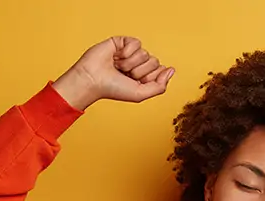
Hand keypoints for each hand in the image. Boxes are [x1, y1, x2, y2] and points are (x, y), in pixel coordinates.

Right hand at [52, 36, 174, 109]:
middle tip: (125, 75)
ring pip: (145, 53)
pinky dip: (127, 52)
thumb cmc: (113, 89)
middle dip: (139, 71)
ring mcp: (130, 53)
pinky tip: (116, 56)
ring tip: (117, 67)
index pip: (161, 71)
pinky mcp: (122, 42)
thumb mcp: (140, 94)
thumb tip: (171, 70)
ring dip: (130, 63)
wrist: (92, 79)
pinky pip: (136, 43)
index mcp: (143, 77)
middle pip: (154, 61)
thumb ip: (160, 86)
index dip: (151, 77)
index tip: (137, 82)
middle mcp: (138, 64)